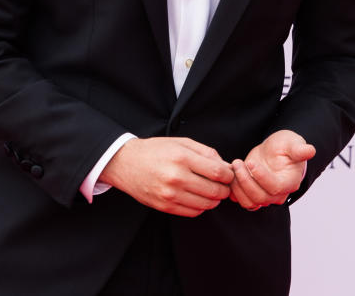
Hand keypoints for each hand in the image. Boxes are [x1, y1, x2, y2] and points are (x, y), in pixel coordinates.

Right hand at [99, 137, 234, 217]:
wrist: (126, 163)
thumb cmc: (156, 150)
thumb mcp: (181, 142)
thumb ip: (206, 152)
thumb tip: (226, 167)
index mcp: (182, 157)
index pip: (218, 172)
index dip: (229, 175)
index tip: (228, 174)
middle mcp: (176, 177)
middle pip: (214, 191)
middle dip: (224, 189)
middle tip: (223, 185)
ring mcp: (170, 194)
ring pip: (206, 204)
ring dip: (214, 199)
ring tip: (211, 191)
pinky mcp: (164, 207)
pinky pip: (193, 212)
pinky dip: (201, 207)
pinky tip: (198, 197)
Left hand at [229, 130, 314, 210]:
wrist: (276, 151)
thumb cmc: (286, 146)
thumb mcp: (292, 143)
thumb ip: (299, 149)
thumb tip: (310, 150)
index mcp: (289, 182)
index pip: (275, 187)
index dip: (262, 177)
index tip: (251, 162)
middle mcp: (278, 194)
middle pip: (260, 197)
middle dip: (246, 180)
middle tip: (237, 162)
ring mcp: (265, 196)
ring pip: (249, 202)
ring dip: (238, 187)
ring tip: (234, 166)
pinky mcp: (252, 194)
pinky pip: (241, 200)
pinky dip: (234, 190)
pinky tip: (232, 173)